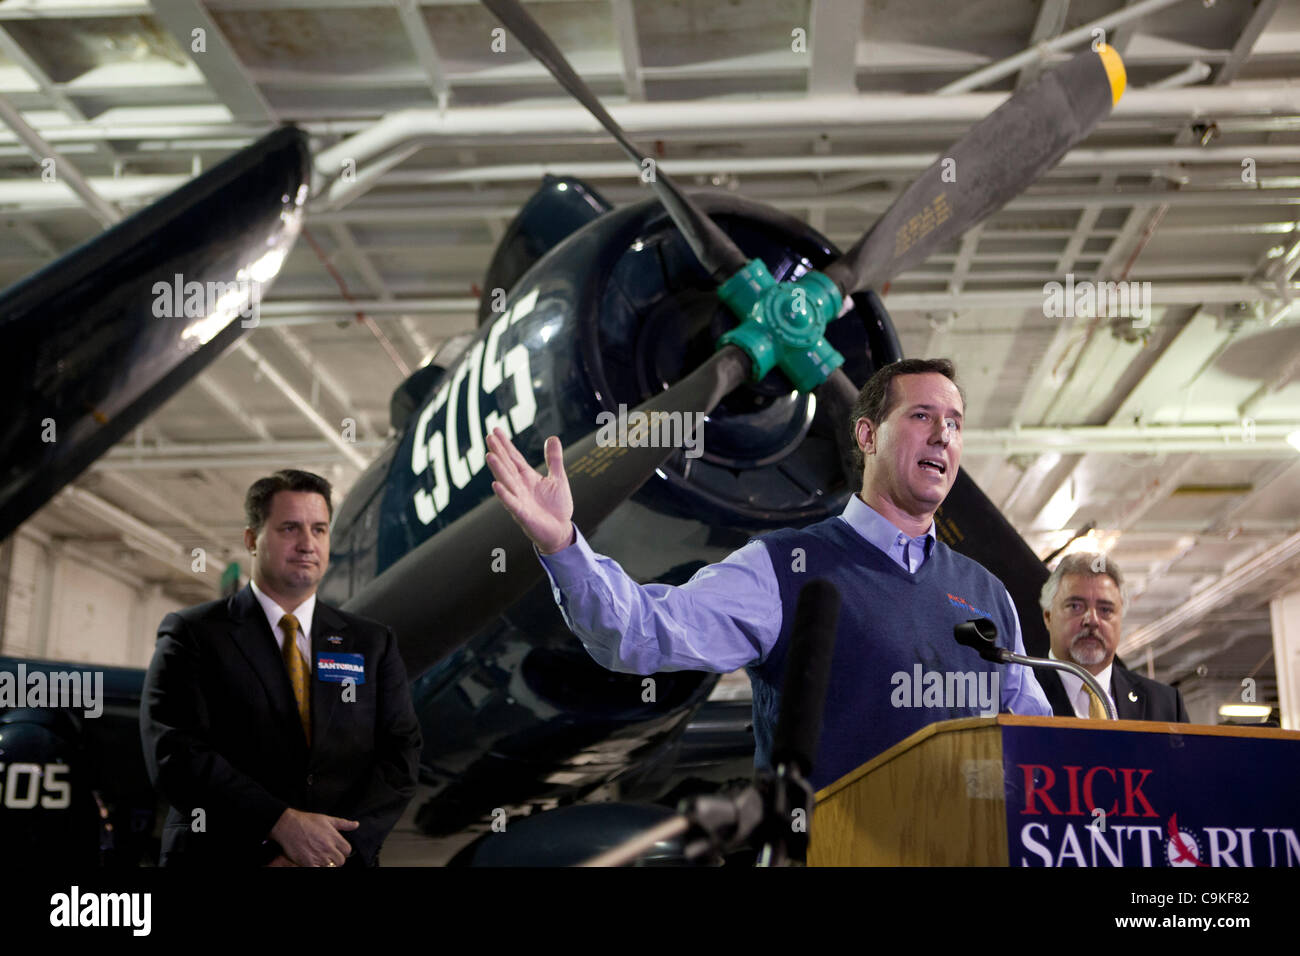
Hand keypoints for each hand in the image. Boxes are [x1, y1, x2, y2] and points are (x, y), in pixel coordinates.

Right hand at [269, 808, 357, 867]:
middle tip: (330, 856)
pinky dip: (318, 867)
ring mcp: (318, 856)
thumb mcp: (327, 819)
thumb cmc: (307, 821)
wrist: (288, 826)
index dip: (344, 851)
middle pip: (341, 861)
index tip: (338, 849)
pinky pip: (318, 870)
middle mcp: (328, 848)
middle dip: (337, 859)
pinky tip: (315, 862)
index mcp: (334, 837)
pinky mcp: (308, 863)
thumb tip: (356, 824)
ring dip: (328, 864)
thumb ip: (343, 824)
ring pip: (331, 867)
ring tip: (322, 858)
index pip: (348, 850)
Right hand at [486, 428, 574, 553]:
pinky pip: (512, 504)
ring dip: (498, 470)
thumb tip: (553, 438)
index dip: (505, 445)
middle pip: (507, 466)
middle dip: (499, 452)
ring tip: (489, 455)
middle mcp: (520, 487)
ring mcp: (519, 500)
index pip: (514, 458)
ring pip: (506, 482)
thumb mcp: (558, 479)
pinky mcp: (523, 515)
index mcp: (527, 478)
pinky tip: (496, 485)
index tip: (495, 431)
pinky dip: (504, 495)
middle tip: (489, 436)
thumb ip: (554, 460)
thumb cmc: (557, 507)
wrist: (560, 531)